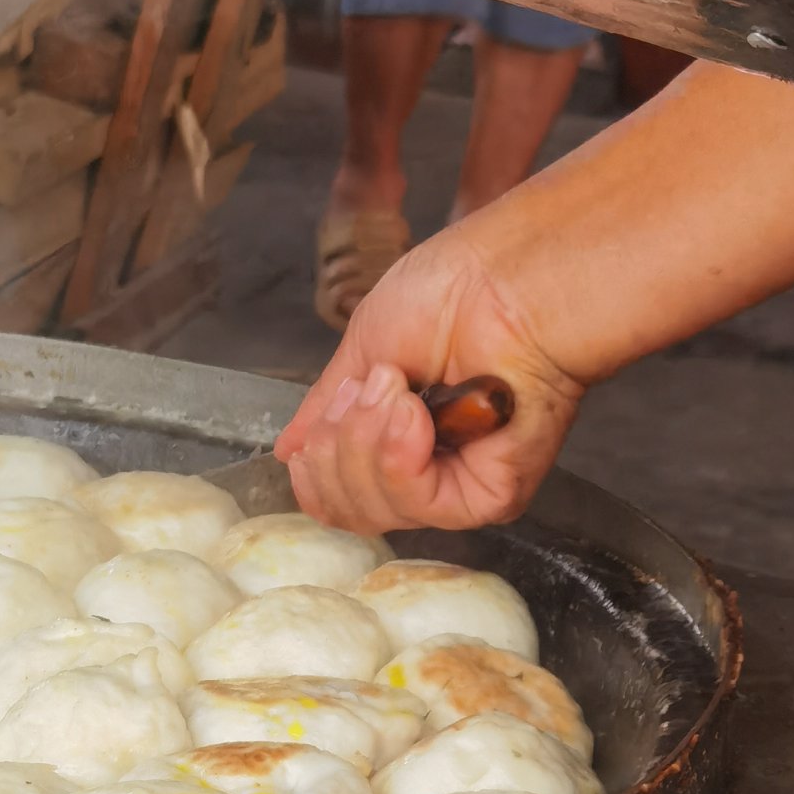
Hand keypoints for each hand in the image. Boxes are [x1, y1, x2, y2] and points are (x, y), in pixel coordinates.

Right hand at [275, 222, 586, 531]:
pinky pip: (416, 505)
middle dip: (339, 443)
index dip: (315, 460)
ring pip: (373, 512)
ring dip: (368, 439)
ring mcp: (456, 491)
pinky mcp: (487, 496)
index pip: (329, 495)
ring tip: (399, 386)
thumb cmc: (452, 294)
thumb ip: (326, 410)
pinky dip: (399, 455)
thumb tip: (290, 450)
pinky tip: (414, 413)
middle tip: (374, 384)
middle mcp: (426, 476)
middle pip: (343, 509)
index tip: (336, 403)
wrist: (502, 281)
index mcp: (394, 443)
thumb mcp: (362, 350)